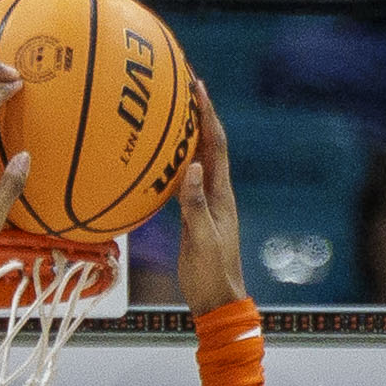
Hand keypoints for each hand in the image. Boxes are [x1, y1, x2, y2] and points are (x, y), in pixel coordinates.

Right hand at [175, 80, 247, 318]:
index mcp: (221, 194)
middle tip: (185, 87)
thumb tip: (193, 167)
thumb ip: (195, 205)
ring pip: (199, 160)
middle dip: (199, 114)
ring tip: (174, 113)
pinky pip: (187, 181)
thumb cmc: (211, 273)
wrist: (217, 299)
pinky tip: (165, 158)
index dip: (207, 115)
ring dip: (189, 135)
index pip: (215, 145)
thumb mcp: (202, 239)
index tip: (198, 87)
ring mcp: (207, 203)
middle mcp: (216, 192)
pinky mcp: (196, 215)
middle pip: (209, 145)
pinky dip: (177, 163)